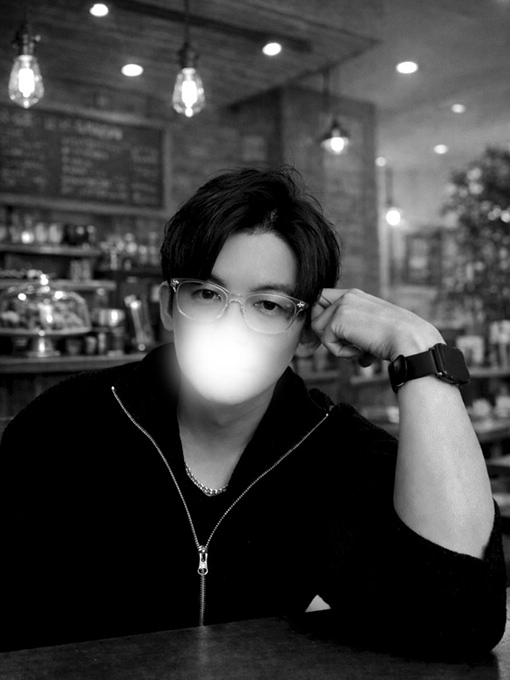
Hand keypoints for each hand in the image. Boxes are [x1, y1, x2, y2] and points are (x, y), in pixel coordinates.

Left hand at [311, 288, 443, 364]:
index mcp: (355, 295)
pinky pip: (325, 341)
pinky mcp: (338, 319)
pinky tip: (359, 351)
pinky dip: (340, 352)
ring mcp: (342, 305)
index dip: (322, 318)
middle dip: (323, 331)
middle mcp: (347, 295)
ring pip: (318, 328)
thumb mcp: (371, 328)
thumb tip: (347, 349)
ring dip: (335, 344)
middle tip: (345, 344)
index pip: (322, 299)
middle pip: (314, 311)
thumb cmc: (396, 340)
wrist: (410, 340)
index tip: (334, 336)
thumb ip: (354, 330)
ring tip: (357, 349)